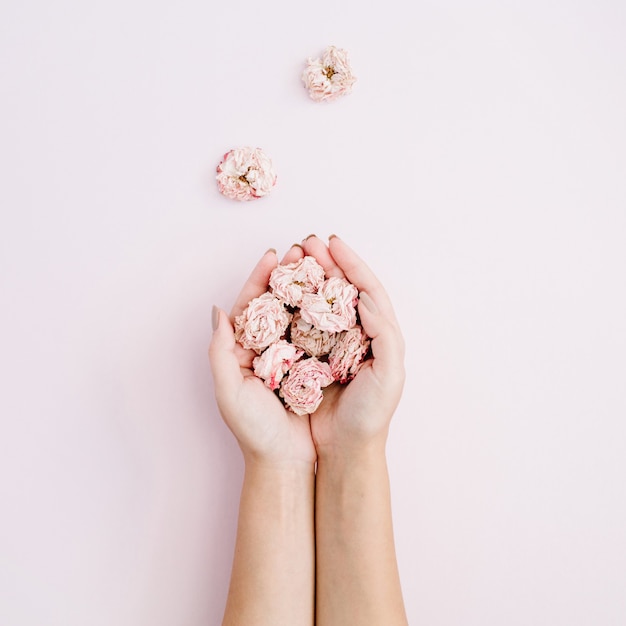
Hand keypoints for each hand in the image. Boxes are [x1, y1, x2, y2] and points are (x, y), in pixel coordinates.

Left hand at [208, 245, 316, 467]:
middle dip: (288, 275)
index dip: (260, 279)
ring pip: (300, 313)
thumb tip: (218, 311)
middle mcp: (268, 348)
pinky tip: (336, 298)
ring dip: (309, 288)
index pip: (250, 305)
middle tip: (302, 250)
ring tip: (320, 264)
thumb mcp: (229, 390)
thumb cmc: (254, 431)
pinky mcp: (314, 366)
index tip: (274, 255)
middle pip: (277, 302)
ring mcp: (292, 355)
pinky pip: (320, 333)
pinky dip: (326, 314)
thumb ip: (219, 351)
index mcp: (243, 350)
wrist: (285, 462)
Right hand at [302, 235, 405, 456]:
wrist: (345, 448)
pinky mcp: (312, 355)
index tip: (334, 244)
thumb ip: (384, 333)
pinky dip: (294, 304)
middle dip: (326, 263)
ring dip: (309, 278)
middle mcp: (356, 334)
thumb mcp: (390, 375)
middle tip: (307, 243)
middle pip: (342, 289)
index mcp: (379, 334)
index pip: (366, 289)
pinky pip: (302, 323)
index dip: (351, 264)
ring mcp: (333, 343)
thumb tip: (364, 297)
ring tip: (294, 258)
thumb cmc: (371, 414)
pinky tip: (282, 292)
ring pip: (321, 302)